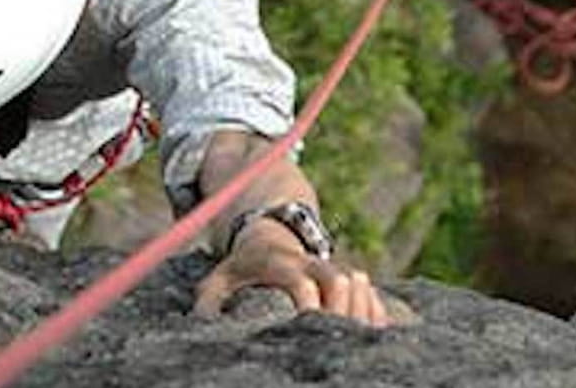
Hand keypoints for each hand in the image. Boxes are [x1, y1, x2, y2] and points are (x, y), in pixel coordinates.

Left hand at [194, 219, 388, 325]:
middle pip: (339, 280)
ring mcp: (329, 266)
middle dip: (340, 311)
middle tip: (332, 340)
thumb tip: (199, 324)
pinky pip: (371, 291)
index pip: (300, 280)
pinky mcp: (346, 277)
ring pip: (359, 282)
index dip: (308, 302)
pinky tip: (374, 335)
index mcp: (278, 263)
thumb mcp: (217, 279)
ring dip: (361, 311)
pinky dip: (376, 312)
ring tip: (354, 341)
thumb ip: (209, 301)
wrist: (266, 234)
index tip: (306, 325)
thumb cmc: (239, 268)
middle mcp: (308, 262)